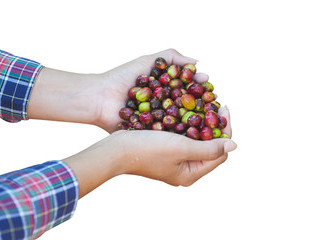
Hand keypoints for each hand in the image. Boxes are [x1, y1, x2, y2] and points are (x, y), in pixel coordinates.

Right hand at [64, 106, 234, 197]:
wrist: (115, 149)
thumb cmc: (148, 149)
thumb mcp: (182, 148)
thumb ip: (209, 148)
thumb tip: (234, 146)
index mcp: (191, 174)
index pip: (220, 153)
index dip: (226, 130)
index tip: (224, 109)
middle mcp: (184, 170)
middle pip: (210, 147)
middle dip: (215, 126)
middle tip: (217, 105)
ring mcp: (174, 161)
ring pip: (197, 140)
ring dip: (203, 123)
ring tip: (205, 106)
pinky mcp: (165, 152)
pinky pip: (184, 137)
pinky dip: (189, 124)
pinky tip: (189, 110)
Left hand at [96, 48, 210, 132]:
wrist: (100, 98)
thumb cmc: (123, 77)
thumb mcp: (149, 60)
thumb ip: (172, 57)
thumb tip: (197, 61)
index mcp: (165, 90)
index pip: (187, 88)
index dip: (198, 86)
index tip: (208, 84)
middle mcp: (164, 106)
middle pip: (187, 106)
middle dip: (201, 104)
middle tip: (213, 103)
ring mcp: (159, 122)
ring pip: (180, 122)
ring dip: (194, 120)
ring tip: (207, 118)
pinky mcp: (152, 135)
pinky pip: (168, 134)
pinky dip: (180, 133)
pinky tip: (193, 133)